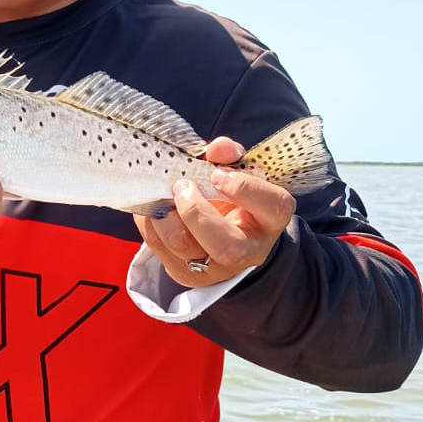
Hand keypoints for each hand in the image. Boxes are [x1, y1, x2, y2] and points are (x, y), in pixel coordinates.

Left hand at [133, 136, 295, 286]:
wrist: (222, 233)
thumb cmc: (232, 197)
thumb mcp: (238, 174)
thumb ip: (229, 156)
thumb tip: (216, 148)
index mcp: (270, 220)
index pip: (272, 208)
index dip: (245, 188)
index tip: (218, 174)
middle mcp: (248, 251)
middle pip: (225, 247)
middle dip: (195, 212)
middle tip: (182, 186)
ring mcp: (214, 269)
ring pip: (183, 248)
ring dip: (165, 214)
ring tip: (163, 194)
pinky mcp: (184, 273)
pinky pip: (158, 246)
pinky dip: (150, 220)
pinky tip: (155, 204)